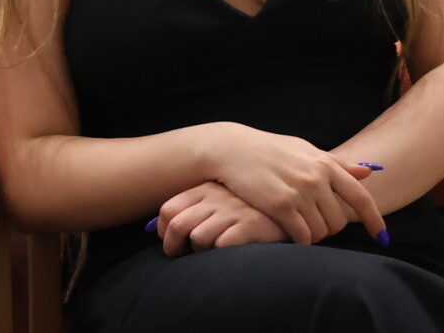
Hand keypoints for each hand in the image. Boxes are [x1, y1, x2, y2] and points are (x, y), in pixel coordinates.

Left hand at [154, 181, 287, 253]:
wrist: (287, 209)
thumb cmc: (247, 211)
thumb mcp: (219, 202)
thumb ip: (193, 210)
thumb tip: (155, 229)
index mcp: (205, 188)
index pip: (168, 209)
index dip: (163, 231)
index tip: (172, 243)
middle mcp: (216, 197)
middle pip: (177, 226)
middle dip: (175, 247)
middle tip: (183, 255)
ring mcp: (233, 210)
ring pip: (198, 238)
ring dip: (202, 251)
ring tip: (213, 251)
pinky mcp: (250, 224)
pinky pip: (221, 245)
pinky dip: (221, 252)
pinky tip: (230, 251)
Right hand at [209, 124, 386, 245]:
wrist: (232, 149)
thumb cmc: (270, 150)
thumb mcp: (305, 150)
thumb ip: (337, 164)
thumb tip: (369, 172)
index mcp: (326, 164)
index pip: (361, 197)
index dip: (374, 220)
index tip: (381, 236)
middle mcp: (316, 178)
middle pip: (339, 221)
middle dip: (329, 228)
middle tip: (312, 222)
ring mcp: (299, 192)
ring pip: (321, 232)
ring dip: (312, 235)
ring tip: (297, 224)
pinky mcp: (281, 206)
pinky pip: (302, 237)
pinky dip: (299, 239)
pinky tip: (288, 230)